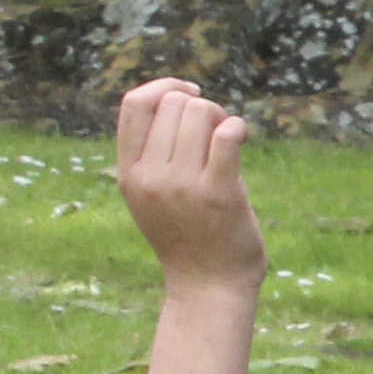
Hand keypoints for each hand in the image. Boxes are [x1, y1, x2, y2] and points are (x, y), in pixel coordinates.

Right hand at [112, 78, 261, 293]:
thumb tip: (177, 97)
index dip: (164, 86)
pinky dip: (238, 128)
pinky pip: (227, 134)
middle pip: (174, 103)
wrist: (207, 287)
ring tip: (229, 141)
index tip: (189, 94)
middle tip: (217, 132)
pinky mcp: (219, 193)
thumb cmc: (186, 236)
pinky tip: (242, 141)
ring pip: (201, 113)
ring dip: (222, 117)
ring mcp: (183, 185)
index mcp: (129, 174)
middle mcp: (151, 177)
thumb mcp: (150, 196)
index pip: (133, 104)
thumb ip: (151, 154)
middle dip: (202, 106)